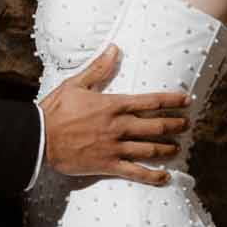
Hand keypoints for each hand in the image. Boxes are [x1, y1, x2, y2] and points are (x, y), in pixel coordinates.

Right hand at [41, 45, 188, 186]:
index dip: (172, 100)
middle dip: (175, 125)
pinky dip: (152, 176)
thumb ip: (99, 68)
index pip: (151, 101)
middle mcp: (119, 126)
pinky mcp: (107, 165)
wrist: (38, 138)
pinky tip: (165, 178)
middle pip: (156, 126)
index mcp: (113, 105)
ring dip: (167, 148)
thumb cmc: (55, 110)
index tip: (188, 101)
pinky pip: (135, 172)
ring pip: (150, 149)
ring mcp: (115, 147)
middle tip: (188, 125)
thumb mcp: (76, 84)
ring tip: (178, 148)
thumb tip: (115, 48)